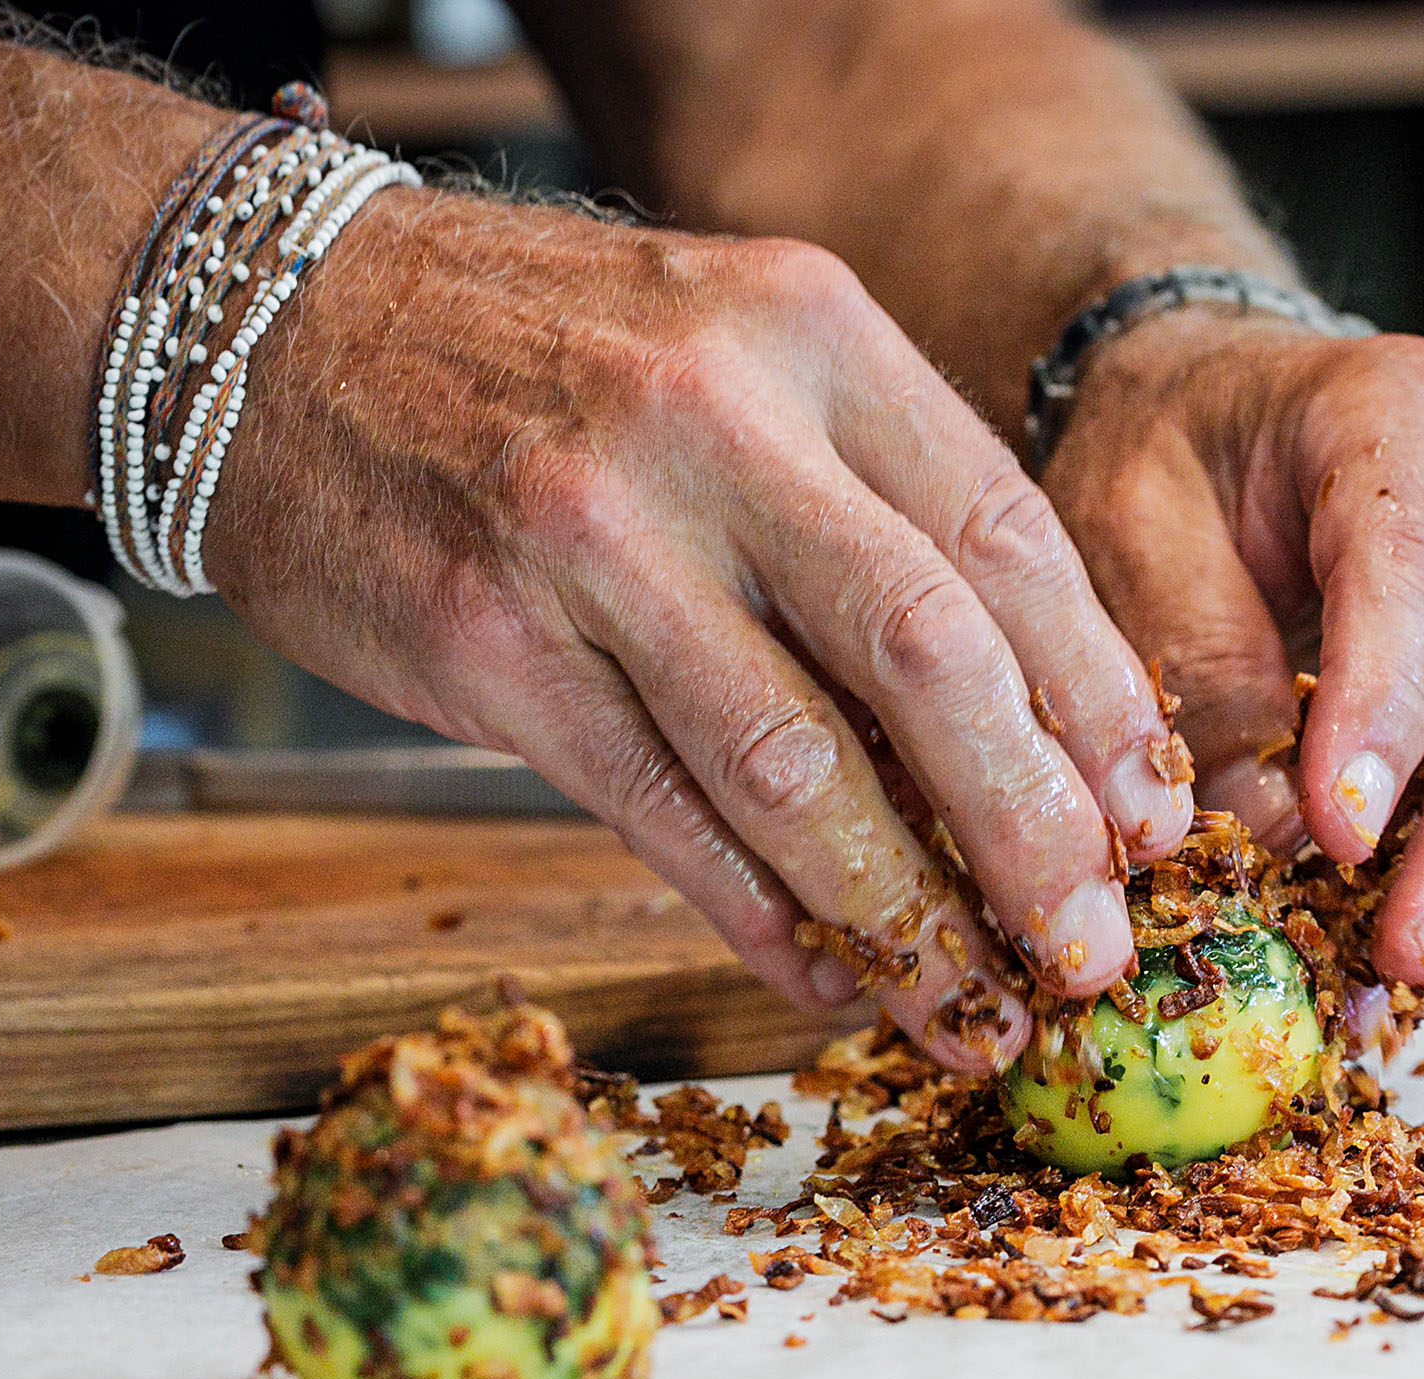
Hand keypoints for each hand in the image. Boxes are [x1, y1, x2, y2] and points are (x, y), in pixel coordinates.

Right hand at [209, 189, 1195, 1069]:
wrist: (271, 326)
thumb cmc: (534, 358)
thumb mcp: (731, 355)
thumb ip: (867, 500)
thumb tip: (1022, 723)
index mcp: (810, 335)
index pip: (1007, 542)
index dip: (1099, 706)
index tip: (1151, 822)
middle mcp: (714, 425)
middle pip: (932, 660)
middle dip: (1034, 832)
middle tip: (1091, 950)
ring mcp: (593, 540)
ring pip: (797, 768)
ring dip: (904, 916)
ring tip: (974, 1007)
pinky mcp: (494, 650)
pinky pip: (666, 817)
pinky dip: (763, 919)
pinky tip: (830, 981)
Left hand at [1039, 311, 1423, 989]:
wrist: (1214, 409)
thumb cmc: (1165, 454)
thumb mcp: (1133, 526)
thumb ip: (1199, 661)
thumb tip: (1268, 835)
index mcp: (1403, 420)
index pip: (1409, 576)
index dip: (1382, 711)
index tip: (1341, 832)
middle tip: (1405, 957)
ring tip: (1398, 987)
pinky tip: (1400, 963)